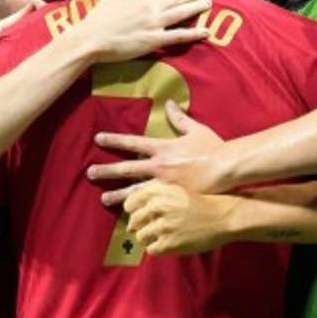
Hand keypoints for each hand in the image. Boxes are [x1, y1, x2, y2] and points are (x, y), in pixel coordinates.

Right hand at [74, 0, 212, 63]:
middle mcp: (150, 7)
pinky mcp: (154, 40)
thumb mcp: (108, 4)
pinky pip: (179, 35)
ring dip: (197, 7)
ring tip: (208, 4)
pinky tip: (206, 31)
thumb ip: (118, 0)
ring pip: (181, 12)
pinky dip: (194, 33)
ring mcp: (154, 23)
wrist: (91, 39)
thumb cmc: (96, 22)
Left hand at [88, 101, 227, 202]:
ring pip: (135, 191)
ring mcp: (164, 185)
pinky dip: (139, 209)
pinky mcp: (171, 199)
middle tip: (90, 173)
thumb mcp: (196, 130)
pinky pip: (151, 206)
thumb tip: (169, 103)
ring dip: (118, 195)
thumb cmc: (213, 148)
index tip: (98, 138)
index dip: (114, 139)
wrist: (226, 169)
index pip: (133, 142)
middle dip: (107, 170)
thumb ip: (179, 118)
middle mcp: (159, 166)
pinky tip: (130, 215)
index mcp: (163, 148)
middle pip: (127, 168)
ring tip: (103, 199)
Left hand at [124, 182, 239, 254]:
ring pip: (140, 237)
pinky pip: (151, 250)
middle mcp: (158, 206)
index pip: (130, 203)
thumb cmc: (199, 201)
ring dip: (149, 238)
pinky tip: (169, 242)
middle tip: (154, 226)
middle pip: (133, 221)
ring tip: (163, 235)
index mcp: (158, 191)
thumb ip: (153, 193)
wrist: (222, 216)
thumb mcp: (175, 188)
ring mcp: (163, 226)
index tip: (140, 214)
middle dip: (140, 225)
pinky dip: (158, 248)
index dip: (133, 211)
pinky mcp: (169, 243)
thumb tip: (129, 206)